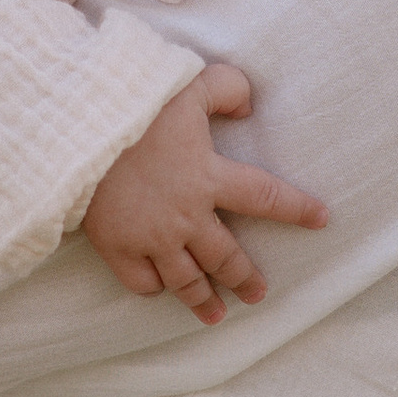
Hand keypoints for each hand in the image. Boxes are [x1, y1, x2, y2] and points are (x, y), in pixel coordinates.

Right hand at [80, 62, 327, 324]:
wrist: (76, 130)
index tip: (321, 220)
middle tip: (257, 293)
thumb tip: (248, 104)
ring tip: (216, 313)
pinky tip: (161, 288)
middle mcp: (187, 215)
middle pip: (226, 257)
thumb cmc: (135, 104)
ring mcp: (151, 237)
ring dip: (204, 299)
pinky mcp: (117, 247)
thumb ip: (227, 89)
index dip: (297, 210)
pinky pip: (142, 281)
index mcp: (210, 176)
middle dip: (244, 278)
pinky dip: (154, 287)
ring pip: (187, 280)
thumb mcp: (189, 83)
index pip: (267, 198)